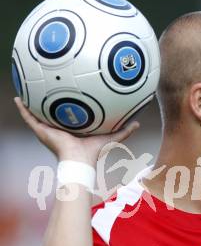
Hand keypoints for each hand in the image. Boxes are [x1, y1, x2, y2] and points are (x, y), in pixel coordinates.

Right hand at [14, 97, 139, 165]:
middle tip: (47, 86)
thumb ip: (124, 131)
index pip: (68, 115)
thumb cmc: (94, 151)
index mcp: (73, 129)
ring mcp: (48, 129)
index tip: (68, 94)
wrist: (79, 160)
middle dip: (48, 102)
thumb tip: (138, 123)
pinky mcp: (41, 130)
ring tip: (27, 89)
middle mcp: (59, 128)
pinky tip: (17, 98)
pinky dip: (22, 108)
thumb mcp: (110, 137)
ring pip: (37, 114)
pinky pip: (28, 117)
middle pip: (51, 113)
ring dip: (32, 103)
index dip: (67, 106)